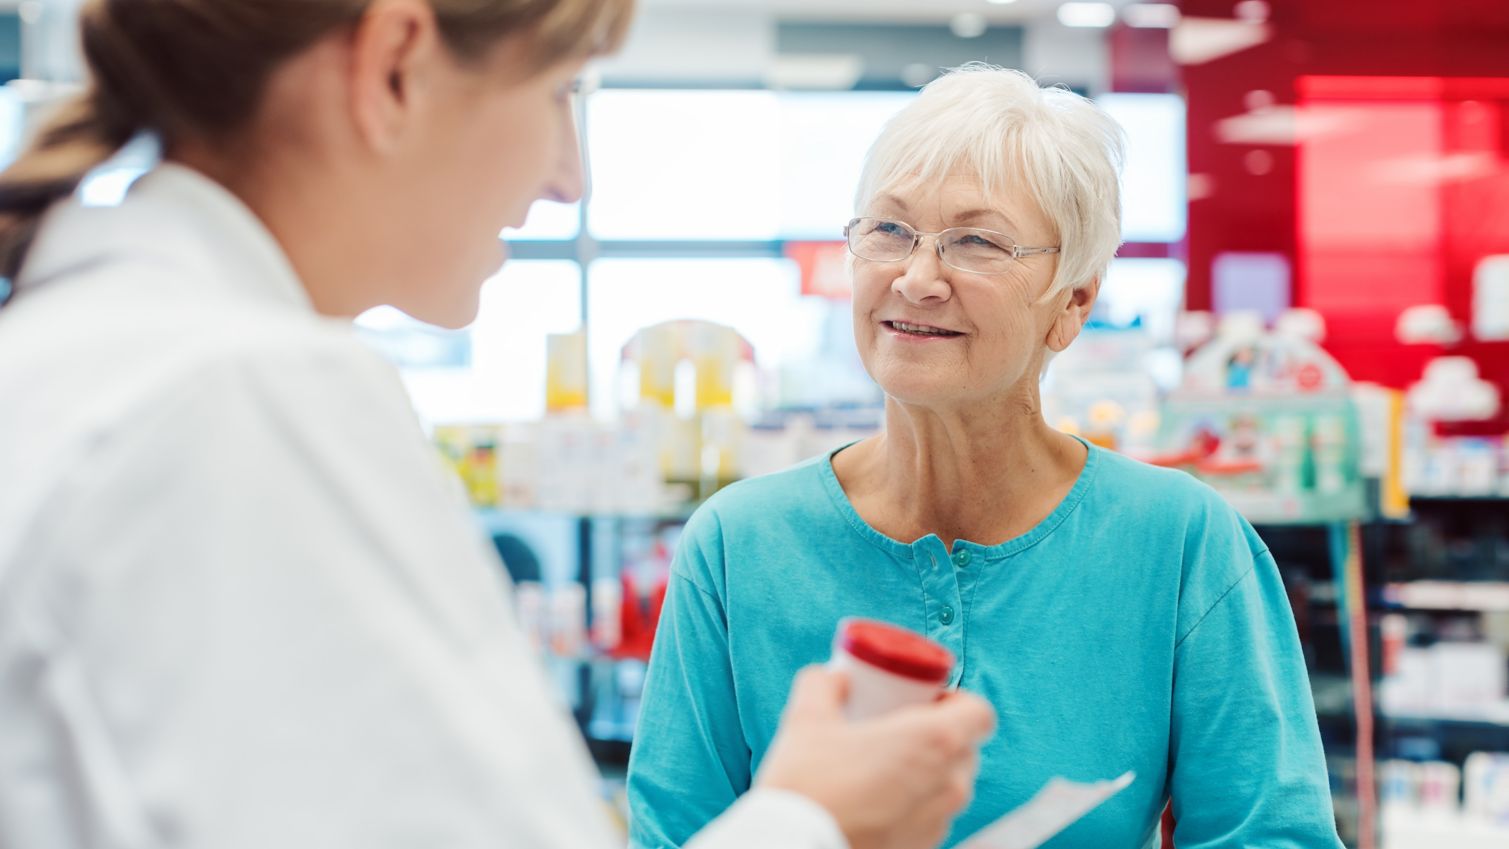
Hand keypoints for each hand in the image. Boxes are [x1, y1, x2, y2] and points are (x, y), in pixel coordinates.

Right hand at [755, 666, 995, 848]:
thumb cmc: (810, 789)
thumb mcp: (806, 719)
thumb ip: (824, 684)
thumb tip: (833, 678)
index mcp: (934, 742)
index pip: (980, 712)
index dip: (956, 700)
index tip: (925, 699)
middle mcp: (948, 784)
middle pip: (966, 747)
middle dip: (939, 733)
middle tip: (898, 727)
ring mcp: (938, 822)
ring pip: (950, 784)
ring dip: (927, 770)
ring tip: (884, 765)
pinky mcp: (923, 848)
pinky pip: (931, 815)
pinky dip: (914, 802)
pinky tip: (877, 798)